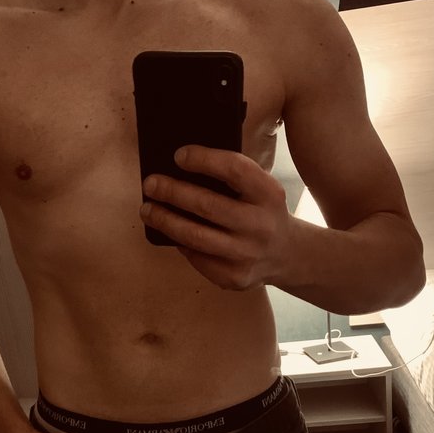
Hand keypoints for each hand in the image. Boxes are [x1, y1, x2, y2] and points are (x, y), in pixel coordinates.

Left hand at [140, 145, 292, 289]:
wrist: (286, 254)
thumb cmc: (262, 212)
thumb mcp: (261, 189)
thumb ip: (232, 178)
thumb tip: (180, 168)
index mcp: (269, 194)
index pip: (234, 170)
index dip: (204, 160)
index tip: (178, 155)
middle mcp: (261, 225)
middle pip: (207, 205)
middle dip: (172, 192)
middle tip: (150, 184)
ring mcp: (247, 255)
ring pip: (195, 237)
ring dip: (165, 220)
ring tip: (147, 209)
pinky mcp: (234, 277)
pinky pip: (196, 257)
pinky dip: (179, 242)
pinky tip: (169, 231)